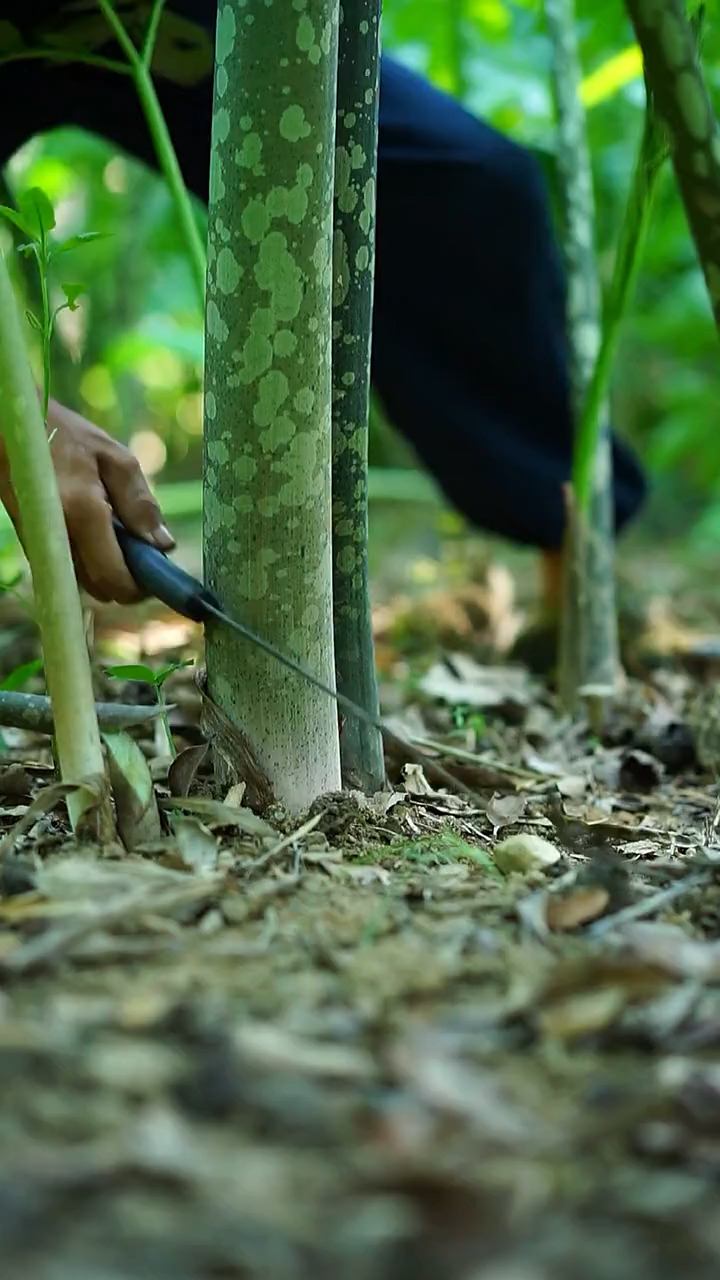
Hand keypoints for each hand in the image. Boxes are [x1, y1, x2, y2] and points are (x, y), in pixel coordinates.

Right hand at [0, 399, 174, 604]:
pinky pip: (66, 567)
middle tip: (141, 555)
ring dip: (105, 571)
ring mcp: (39, 541)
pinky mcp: (30, 542)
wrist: (12, 431)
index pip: (113, 576)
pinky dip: (86, 560)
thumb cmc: (66, 436)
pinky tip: (94, 533)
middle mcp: (57, 534)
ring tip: (118, 539)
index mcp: (83, 512)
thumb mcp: (115, 458)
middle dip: (124, 580)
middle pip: (98, 587)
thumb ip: (140, 504)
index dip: (137, 587)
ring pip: (82, 582)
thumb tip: (163, 546)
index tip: (155, 577)